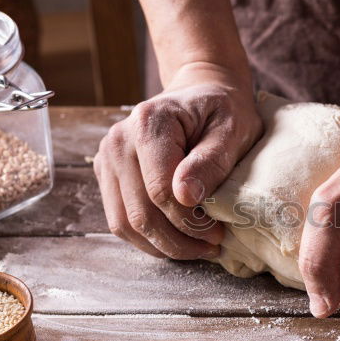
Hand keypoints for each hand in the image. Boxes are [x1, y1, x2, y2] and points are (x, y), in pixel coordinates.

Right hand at [94, 63, 262, 258]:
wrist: (201, 92)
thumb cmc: (223, 111)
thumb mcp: (232, 130)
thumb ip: (211, 161)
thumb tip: (185, 197)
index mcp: (149, 123)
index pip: (160, 190)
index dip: (190, 221)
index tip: (218, 231)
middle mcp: (119, 140)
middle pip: (140, 213)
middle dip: (178, 240)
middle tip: (212, 246)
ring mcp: (107, 159)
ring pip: (125, 224)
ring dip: (162, 246)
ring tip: (197, 248)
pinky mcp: (107, 175)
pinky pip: (120, 221)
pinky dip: (148, 239)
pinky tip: (177, 239)